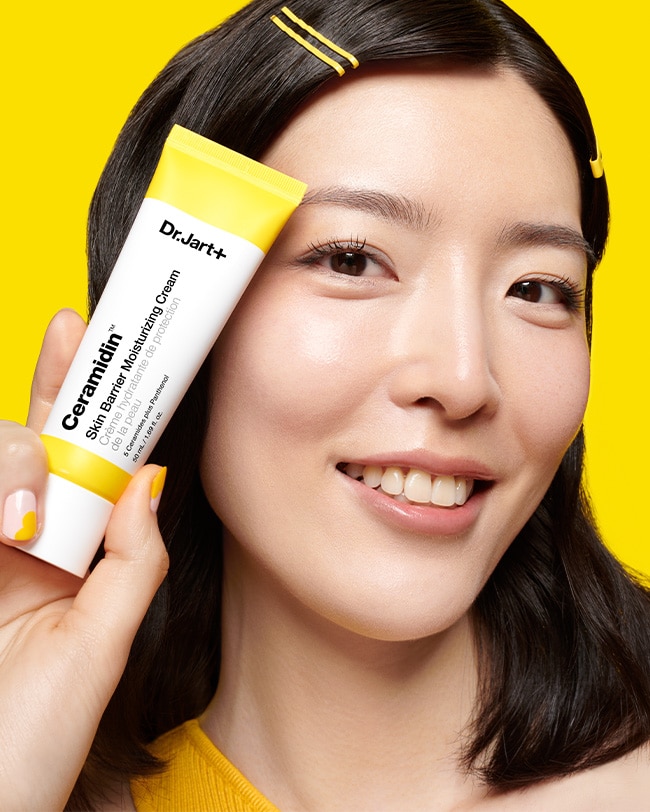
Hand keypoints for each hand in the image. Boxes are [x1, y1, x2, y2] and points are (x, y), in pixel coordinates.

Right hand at [0, 310, 168, 809]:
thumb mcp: (101, 645)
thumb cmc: (36, 738)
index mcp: (73, 555)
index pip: (86, 463)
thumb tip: (152, 482)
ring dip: (10, 464)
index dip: (89, 403)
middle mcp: (25, 540)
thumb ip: (133, 564)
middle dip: (51, 391)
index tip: (96, 344)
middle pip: (35, 441)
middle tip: (67, 335)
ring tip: (18, 520)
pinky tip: (4, 521)